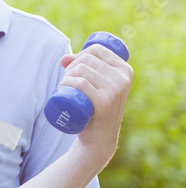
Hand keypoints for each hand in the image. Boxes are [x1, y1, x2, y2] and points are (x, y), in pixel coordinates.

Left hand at [59, 43, 132, 159]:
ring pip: (81, 70)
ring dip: (65, 77)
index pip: (97, 49)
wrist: (99, 138)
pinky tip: (62, 87)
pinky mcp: (105, 102)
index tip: (73, 68)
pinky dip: (67, 83)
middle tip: (66, 82)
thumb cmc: (95, 108)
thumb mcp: (96, 86)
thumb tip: (64, 58)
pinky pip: (82, 83)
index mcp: (125, 70)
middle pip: (87, 59)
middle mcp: (123, 78)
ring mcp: (115, 90)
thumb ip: (82, 69)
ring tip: (63, 87)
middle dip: (70, 67)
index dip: (79, 54)